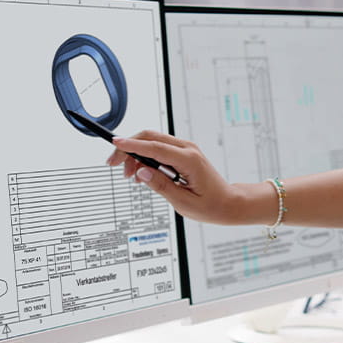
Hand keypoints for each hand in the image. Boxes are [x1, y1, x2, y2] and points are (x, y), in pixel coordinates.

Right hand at [107, 131, 254, 224]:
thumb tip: (141, 172)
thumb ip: (160, 185)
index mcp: (189, 160)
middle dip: (129, 148)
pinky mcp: (183, 154)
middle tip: (114, 165)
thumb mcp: (182, 202)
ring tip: (129, 176)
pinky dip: (146, 156)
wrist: (228, 203)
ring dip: (136, 154)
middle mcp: (188, 150)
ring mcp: (186, 150)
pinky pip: (159, 148)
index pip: (155, 147)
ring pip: (153, 141)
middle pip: (151, 137)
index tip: (115, 143)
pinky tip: (140, 172)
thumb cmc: (211, 205)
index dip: (132, 145)